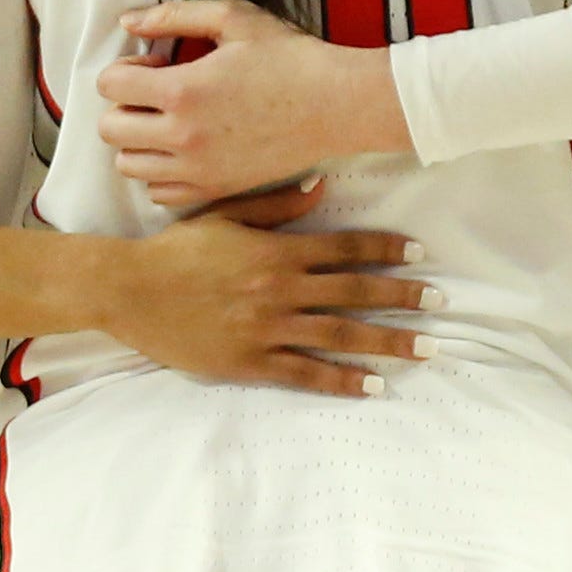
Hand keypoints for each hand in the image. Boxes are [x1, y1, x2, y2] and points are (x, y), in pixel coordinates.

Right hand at [81, 207, 437, 396]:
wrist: (129, 290)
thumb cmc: (174, 250)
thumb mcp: (224, 215)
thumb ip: (275, 207)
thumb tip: (321, 186)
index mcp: (277, 251)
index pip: (348, 249)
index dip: (388, 250)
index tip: (419, 254)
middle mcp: (280, 290)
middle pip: (357, 293)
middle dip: (404, 297)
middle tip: (442, 303)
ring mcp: (267, 329)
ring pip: (341, 336)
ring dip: (388, 341)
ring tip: (425, 348)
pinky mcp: (249, 362)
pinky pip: (306, 374)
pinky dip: (342, 380)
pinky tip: (373, 385)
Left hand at [92, 0, 413, 209]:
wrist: (335, 105)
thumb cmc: (289, 58)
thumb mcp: (233, 18)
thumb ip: (173, 16)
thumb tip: (128, 21)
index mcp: (182, 91)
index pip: (109, 86)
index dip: (126, 69)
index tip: (157, 65)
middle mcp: (182, 136)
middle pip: (110, 130)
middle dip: (125, 105)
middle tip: (159, 94)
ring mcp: (197, 169)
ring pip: (128, 165)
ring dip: (138, 140)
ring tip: (170, 122)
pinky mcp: (214, 189)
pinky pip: (159, 192)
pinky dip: (160, 171)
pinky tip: (185, 148)